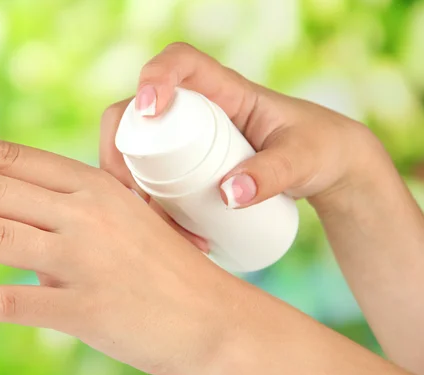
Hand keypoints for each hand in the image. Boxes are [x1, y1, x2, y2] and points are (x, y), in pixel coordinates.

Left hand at [0, 127, 244, 374]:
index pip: (9, 156)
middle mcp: (87, 214)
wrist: (216, 316)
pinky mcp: (88, 309)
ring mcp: (86, 260)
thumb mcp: (122, 219)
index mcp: (93, 186)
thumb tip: (10, 221)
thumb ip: (66, 212)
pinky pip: (16, 301)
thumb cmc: (167, 267)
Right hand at [100, 42, 383, 218]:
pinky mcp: (183, 168)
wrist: (324, 167)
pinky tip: (178, 237)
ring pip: (135, 154)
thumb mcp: (302, 160)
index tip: (149, 110)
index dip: (155, 76)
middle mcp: (194, 110)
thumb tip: (228, 196)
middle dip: (122, 154)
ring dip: (135, 192)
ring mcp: (184, 140)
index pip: (180, 63)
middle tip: (141, 198)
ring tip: (177, 233)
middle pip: (134, 115)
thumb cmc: (317, 149)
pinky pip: (150, 181)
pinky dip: (151, 209)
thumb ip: (273, 174)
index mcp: (225, 90)